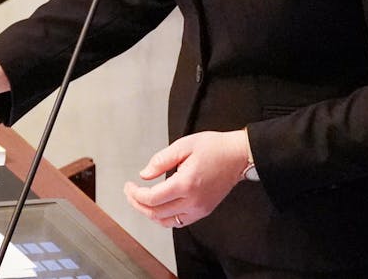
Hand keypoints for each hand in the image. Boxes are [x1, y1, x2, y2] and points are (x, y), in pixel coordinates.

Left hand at [123, 129, 249, 227]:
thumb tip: (145, 174)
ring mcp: (199, 209)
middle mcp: (192, 201)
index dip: (135, 194)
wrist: (238, 156)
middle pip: (155, 213)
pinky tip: (159, 207)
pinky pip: (179, 222)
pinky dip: (164, 217)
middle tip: (130, 193)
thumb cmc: (215, 148)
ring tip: (141, 201)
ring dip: (150, 214)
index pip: (151, 199)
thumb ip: (161, 160)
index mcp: (186, 184)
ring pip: (166, 222)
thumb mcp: (184, 145)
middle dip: (138, 204)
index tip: (129, 186)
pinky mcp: (203, 211)